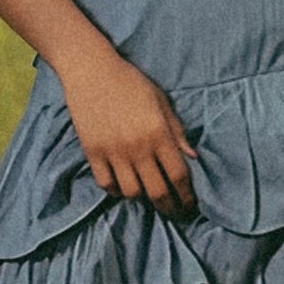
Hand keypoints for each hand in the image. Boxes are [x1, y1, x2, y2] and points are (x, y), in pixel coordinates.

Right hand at [60, 51, 198, 217]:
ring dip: (142, 198)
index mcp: (158, 132)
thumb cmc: (130, 82)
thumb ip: (176, 130)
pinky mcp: (92, 152)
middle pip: (157, 191)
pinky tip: (122, 186)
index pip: (178, 174)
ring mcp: (113, 151)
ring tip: (147, 195)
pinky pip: (106, 184)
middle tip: (174, 212)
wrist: (91, 70)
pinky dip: (116, 190)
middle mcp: (138, 146)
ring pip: (131, 192)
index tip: (190, 204)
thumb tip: (193, 156)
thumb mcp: (160, 101)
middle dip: (169, 207)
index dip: (187, 195)